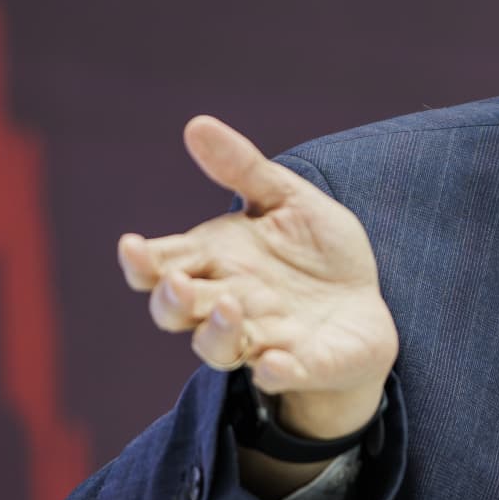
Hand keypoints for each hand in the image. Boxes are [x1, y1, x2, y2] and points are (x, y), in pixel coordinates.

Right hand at [117, 116, 397, 439]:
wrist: (366, 304)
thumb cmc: (315, 252)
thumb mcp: (287, 200)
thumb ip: (244, 168)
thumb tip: (196, 124)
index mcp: (216, 262)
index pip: (162, 265)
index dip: (142, 262)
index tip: (132, 247)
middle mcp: (228, 305)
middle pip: (178, 312)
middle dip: (172, 300)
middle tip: (179, 283)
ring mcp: (262, 339)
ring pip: (218, 348)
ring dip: (217, 332)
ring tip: (231, 308)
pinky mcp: (302, 365)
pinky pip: (280, 375)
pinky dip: (275, 372)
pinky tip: (275, 363)